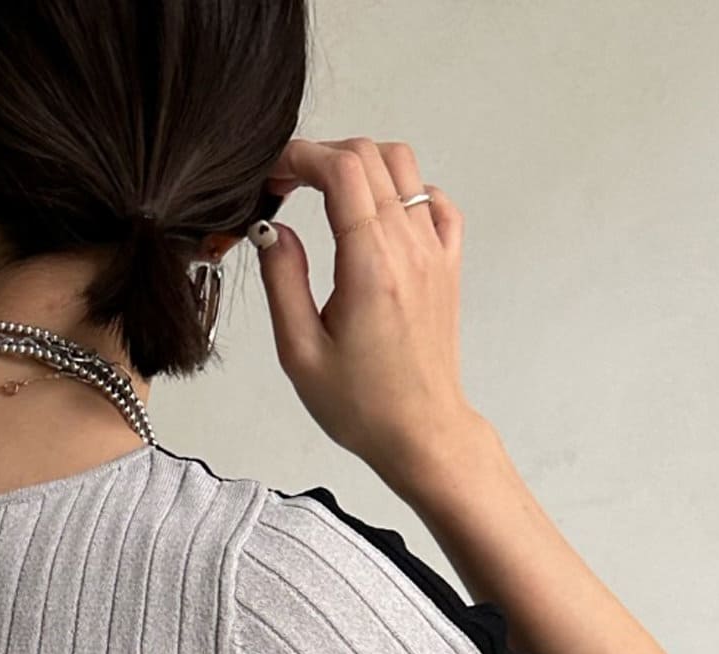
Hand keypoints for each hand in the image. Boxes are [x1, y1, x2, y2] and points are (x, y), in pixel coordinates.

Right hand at [253, 136, 477, 475]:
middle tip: (290, 185)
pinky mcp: (446, 264)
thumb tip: (271, 229)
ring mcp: (434, 252)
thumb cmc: (362, 405)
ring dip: (361, 165)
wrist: (420, 432)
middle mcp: (408, 248)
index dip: (301, 158)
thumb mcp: (300, 351)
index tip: (274, 177)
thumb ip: (283, 280)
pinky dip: (404, 190)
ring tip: (328, 194)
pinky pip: (434, 201)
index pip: (341, 170)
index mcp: (370, 265)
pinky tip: (378, 216)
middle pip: (371, 156)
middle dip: (323, 156)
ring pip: (403, 167)